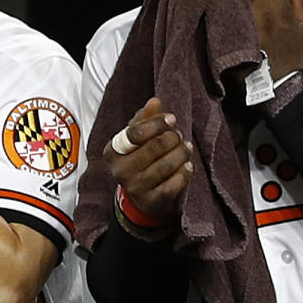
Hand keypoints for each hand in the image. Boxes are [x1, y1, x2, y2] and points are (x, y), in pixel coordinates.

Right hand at [104, 98, 192, 223]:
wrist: (142, 199)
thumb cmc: (140, 161)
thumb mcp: (138, 140)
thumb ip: (144, 119)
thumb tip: (155, 101)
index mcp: (114, 151)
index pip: (135, 133)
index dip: (156, 123)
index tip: (172, 118)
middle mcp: (121, 170)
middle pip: (154, 147)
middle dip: (172, 138)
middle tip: (179, 136)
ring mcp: (136, 188)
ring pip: (166, 165)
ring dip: (182, 153)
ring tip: (186, 148)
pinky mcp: (151, 201)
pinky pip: (174, 184)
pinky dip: (184, 172)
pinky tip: (188, 166)